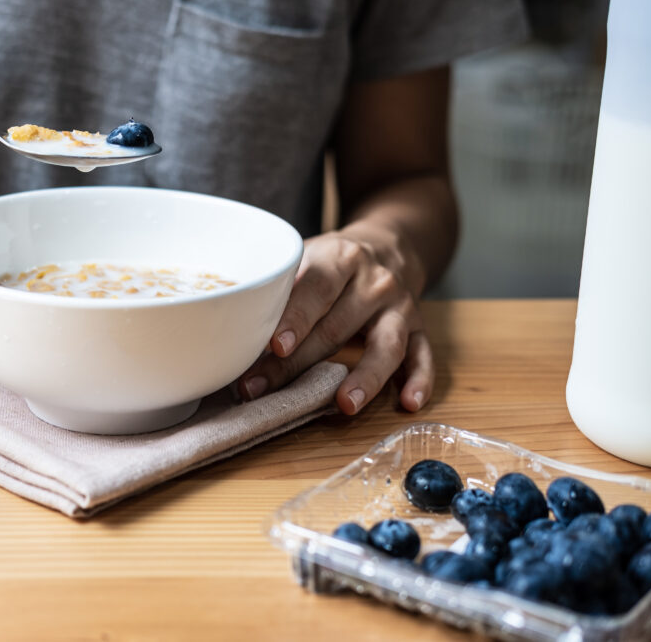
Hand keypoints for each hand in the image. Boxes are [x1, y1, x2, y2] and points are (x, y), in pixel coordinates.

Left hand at [237, 226, 433, 414]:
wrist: (388, 246)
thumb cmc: (331, 263)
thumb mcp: (304, 258)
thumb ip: (277, 288)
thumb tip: (228, 331)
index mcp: (340, 259)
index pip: (315, 289)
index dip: (295, 318)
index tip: (275, 345)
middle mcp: (374, 281)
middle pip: (336, 328)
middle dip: (297, 364)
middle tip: (262, 390)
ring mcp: (400, 307)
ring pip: (386, 345)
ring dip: (365, 378)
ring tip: (344, 405)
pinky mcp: (420, 328)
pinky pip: (422, 356)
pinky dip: (419, 380)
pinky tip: (408, 403)